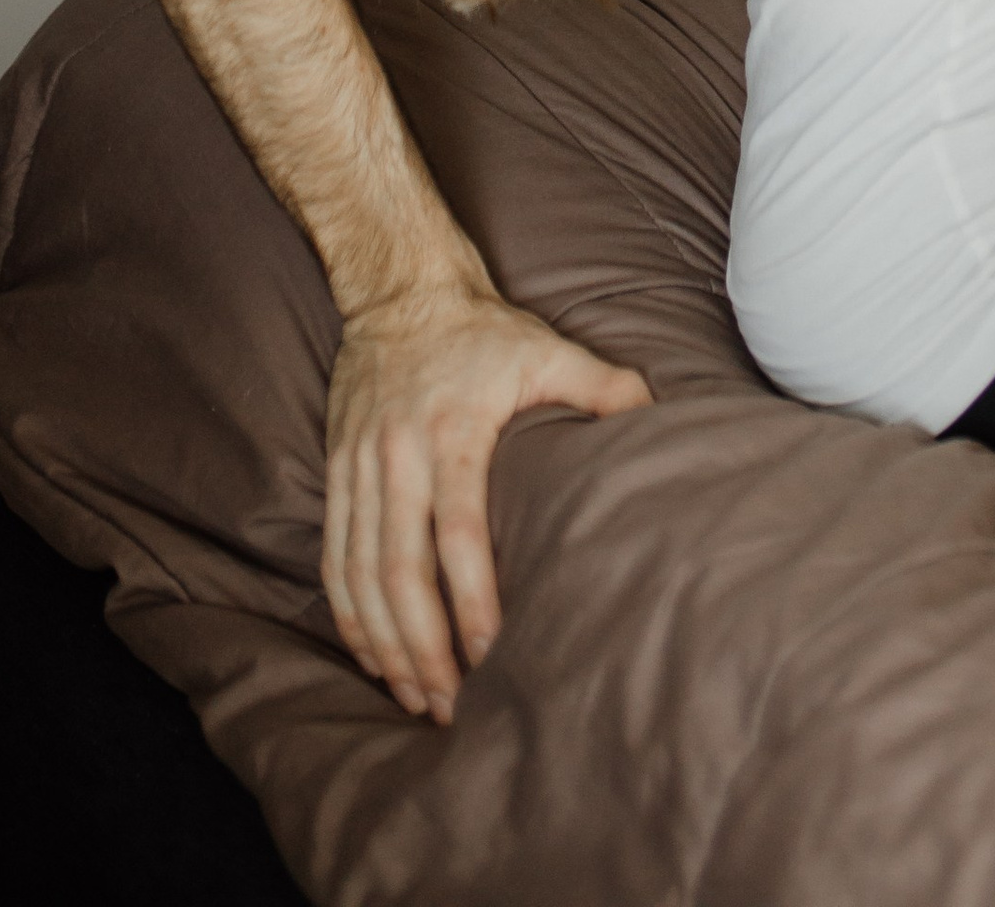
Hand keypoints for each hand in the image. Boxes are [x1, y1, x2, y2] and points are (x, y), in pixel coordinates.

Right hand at [324, 276, 651, 715]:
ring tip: (415, 697)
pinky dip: (349, 614)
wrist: (401, 288)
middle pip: (401, 571)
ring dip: (385, 644)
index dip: (472, 601)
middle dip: (424, 647)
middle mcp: (399, 455)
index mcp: (454, 432)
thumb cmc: (484, 329)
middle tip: (451, 706)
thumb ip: (603, 386)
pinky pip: (334, 556)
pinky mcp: (336, 470)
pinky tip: (372, 654)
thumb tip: (660, 416)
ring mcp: (360, 466)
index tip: (491, 656)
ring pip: (361, 574)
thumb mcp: (548, 348)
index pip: (458, 533)